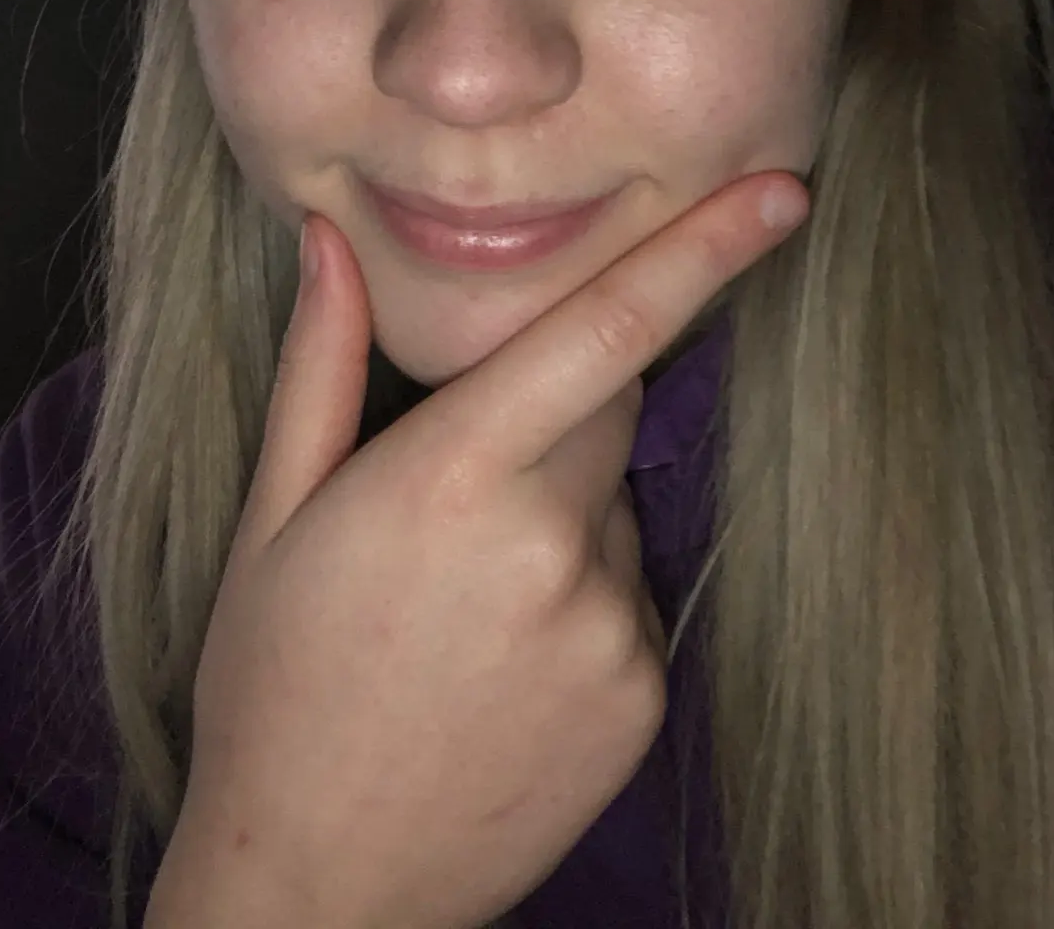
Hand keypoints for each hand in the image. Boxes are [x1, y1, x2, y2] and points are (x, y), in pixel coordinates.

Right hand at [152, 170, 806, 928]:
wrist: (317, 889)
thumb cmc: (275, 689)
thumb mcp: (272, 520)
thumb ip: (319, 366)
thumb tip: (327, 241)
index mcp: (451, 476)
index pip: (603, 331)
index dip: (702, 251)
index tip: (781, 193)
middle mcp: (549, 544)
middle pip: (604, 404)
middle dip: (551, 411)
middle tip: (455, 499)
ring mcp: (608, 630)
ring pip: (612, 504)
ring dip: (561, 517)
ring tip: (464, 607)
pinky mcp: (641, 698)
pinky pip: (629, 594)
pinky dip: (581, 600)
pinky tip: (501, 665)